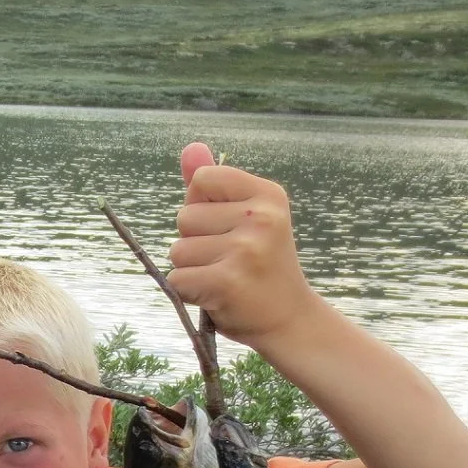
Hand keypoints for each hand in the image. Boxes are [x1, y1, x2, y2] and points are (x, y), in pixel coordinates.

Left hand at [167, 142, 317, 346]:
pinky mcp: (227, 281)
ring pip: (177, 250)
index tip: (228, 226)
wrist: (289, 319)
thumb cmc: (261, 265)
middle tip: (231, 260)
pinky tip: (218, 295)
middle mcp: (260, 217)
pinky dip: (189, 291)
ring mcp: (245, 249)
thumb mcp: (244, 217)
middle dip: (195, 241)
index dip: (202, 205)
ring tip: (226, 277)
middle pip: (184, 217)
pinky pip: (177, 279)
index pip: (202, 179)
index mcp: (267, 195)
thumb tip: (189, 148)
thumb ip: (213, 185)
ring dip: (192, 268)